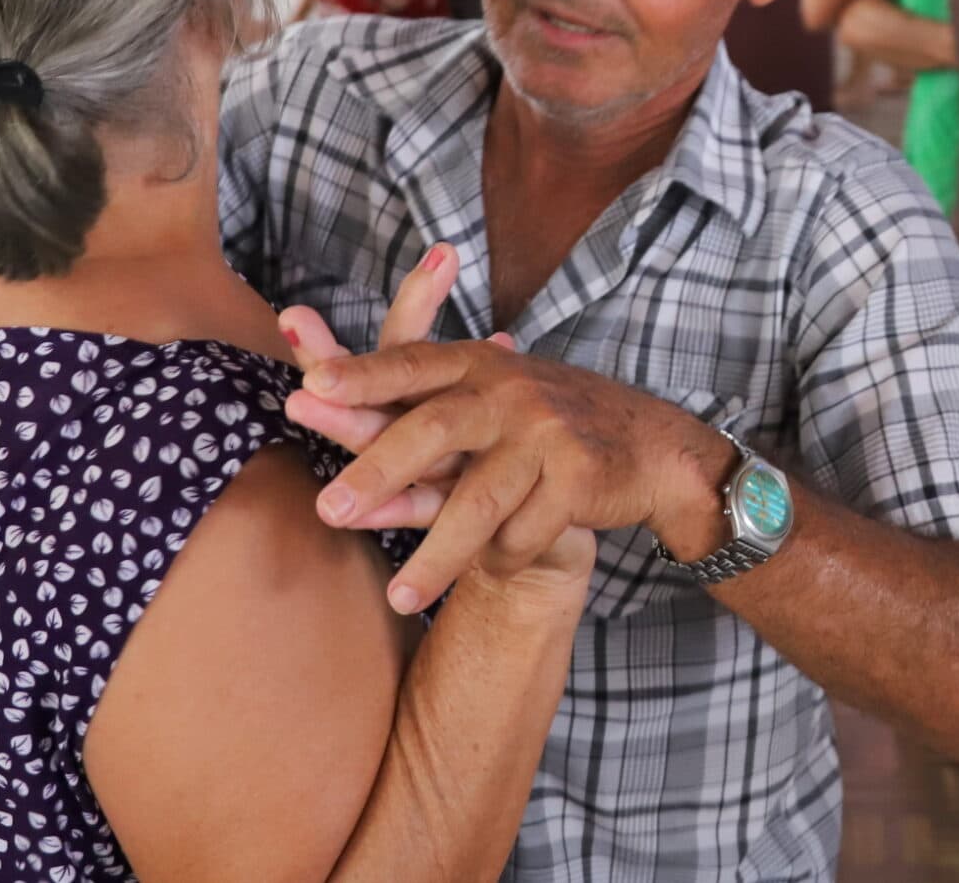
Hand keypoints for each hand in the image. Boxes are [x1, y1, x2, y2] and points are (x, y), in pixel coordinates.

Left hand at [290, 335, 720, 616]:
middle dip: (378, 473)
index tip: (309, 385)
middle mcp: (512, 390)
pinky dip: (502, 559)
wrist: (649, 447)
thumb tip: (312, 383)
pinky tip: (496, 566)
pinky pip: (523, 535)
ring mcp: (548, 433)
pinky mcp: (580, 476)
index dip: (361, 374)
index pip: (411, 363)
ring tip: (400, 596)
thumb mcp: (492, 392)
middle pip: (433, 430)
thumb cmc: (546, 425)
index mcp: (481, 364)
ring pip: (478, 502)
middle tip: (328, 510)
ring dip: (437, 557)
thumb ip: (418, 398)